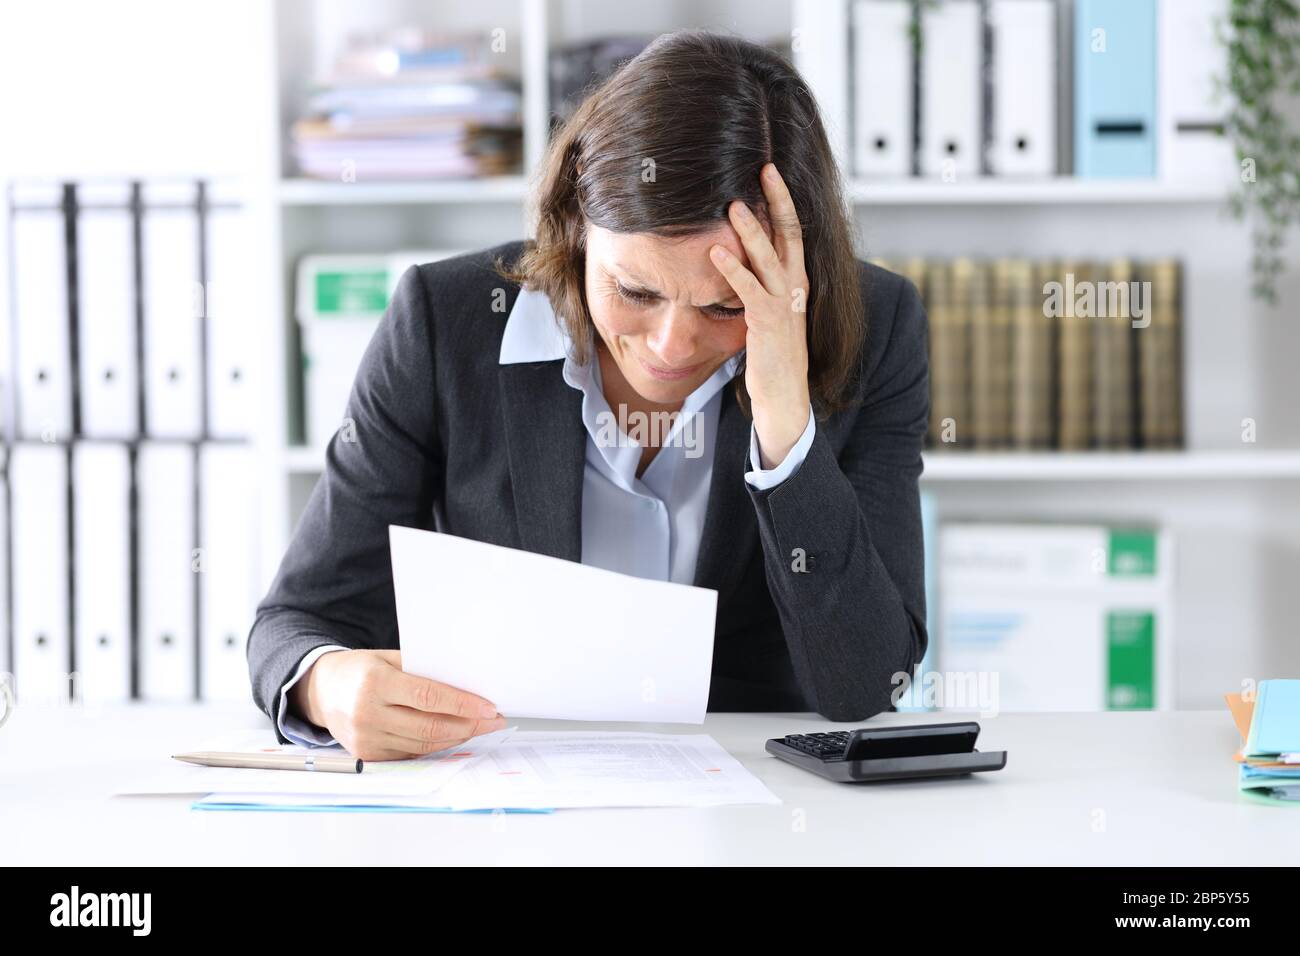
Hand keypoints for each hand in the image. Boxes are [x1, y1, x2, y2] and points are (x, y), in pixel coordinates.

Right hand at [289, 648, 506, 760]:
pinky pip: (411, 752)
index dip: (464, 704)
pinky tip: (454, 735)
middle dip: (469, 725)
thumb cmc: (358, 670)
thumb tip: (465, 684)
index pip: (429, 698)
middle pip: (430, 727)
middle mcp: (368, 714)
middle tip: (493, 720)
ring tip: (479, 727)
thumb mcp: (387, 658)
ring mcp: (366, 738)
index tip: (489, 707)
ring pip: (424, 744)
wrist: (320, 691)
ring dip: (457, 737)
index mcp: (375, 684)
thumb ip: (422, 671)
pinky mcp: (367, 755)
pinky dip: (436, 745)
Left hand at [709, 162, 810, 467]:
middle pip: (790, 233)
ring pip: (769, 257)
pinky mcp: (766, 323)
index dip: (783, 200)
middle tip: (763, 167)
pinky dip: (732, 270)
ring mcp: (783, 304)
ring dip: (751, 230)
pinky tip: (714, 252)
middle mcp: (795, 286)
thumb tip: (741, 257)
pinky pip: (749, 290)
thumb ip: (761, 283)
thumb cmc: (773, 354)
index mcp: (797, 280)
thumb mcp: (769, 310)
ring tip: (733, 204)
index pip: (793, 231)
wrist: (784, 395)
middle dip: (778, 199)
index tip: (769, 172)